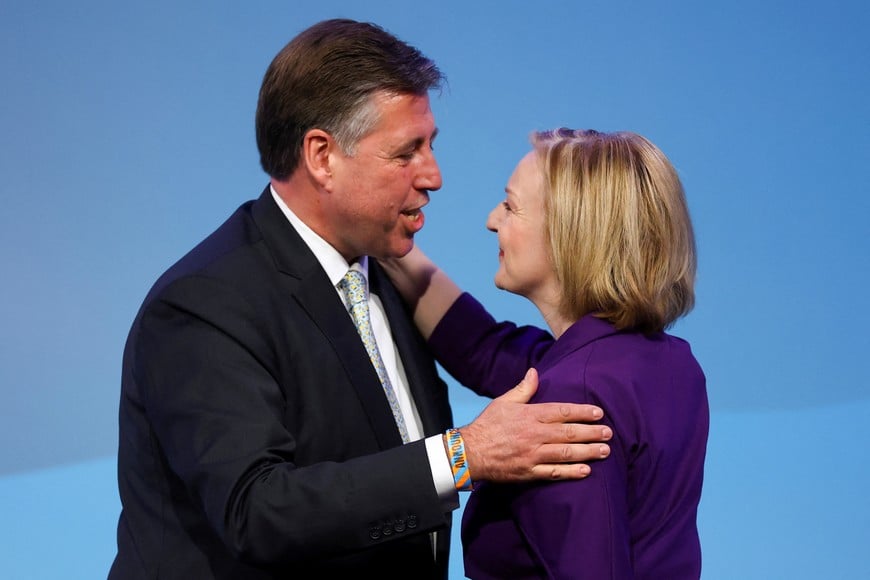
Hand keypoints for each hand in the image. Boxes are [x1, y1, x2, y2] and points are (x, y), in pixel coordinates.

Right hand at [459, 368, 611, 481]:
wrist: (469, 452)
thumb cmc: (487, 425)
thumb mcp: (504, 402)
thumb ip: (523, 389)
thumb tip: (535, 372)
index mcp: (530, 415)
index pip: (561, 411)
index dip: (582, 412)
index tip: (599, 412)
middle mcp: (534, 435)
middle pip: (568, 433)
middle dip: (591, 432)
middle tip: (609, 433)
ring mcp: (532, 455)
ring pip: (566, 453)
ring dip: (588, 452)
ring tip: (605, 451)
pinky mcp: (529, 472)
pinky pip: (554, 473)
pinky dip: (571, 472)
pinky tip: (586, 471)